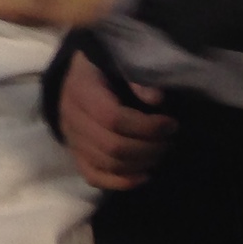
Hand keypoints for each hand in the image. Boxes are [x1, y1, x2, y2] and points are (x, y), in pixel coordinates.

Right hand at [57, 56, 173, 190]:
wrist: (81, 74)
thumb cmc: (107, 67)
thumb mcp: (120, 61)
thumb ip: (137, 77)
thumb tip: (156, 99)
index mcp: (81, 90)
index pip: (112, 118)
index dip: (146, 126)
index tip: (171, 123)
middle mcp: (71, 117)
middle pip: (111, 147)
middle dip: (149, 148)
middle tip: (169, 140)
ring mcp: (71, 138)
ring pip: (106, 164)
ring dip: (141, 163)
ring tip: (160, 151)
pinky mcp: (75, 153)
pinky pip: (94, 176)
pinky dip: (122, 182)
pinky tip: (145, 175)